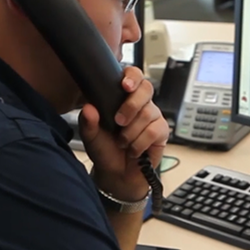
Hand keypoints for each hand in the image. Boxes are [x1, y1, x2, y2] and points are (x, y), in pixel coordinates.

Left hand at [79, 66, 167, 201]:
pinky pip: (155, 130)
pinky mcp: (161, 131)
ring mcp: (152, 116)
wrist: (116, 174)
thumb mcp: (91, 136)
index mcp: (122, 98)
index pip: (133, 76)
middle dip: (131, 106)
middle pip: (146, 89)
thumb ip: (88, 122)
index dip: (132, 76)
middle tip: (118, 122)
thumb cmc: (105, 151)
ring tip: (123, 142)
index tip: (124, 85)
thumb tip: (88, 108)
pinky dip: (140, 143)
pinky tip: (133, 150)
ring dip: (131, 132)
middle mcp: (139, 104)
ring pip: (148, 113)